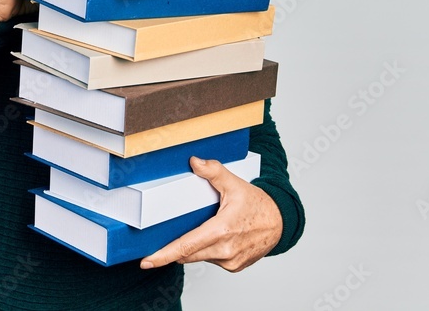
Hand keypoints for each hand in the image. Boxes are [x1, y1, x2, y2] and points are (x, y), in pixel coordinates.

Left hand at [140, 157, 282, 271]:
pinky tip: (214, 237)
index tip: (147, 261)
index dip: (163, 255)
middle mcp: (225, 249)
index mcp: (222, 230)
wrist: (280, 223)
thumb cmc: (258, 205)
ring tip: (202, 228)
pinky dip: (207, 250)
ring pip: (199, 257)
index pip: (186, 246)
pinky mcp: (233, 266)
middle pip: (188, 254)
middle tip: (159, 244)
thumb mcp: (235, 183)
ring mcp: (230, 261)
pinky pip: (212, 259)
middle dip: (173, 250)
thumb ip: (213, 171)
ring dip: (194, 246)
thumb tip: (194, 161)